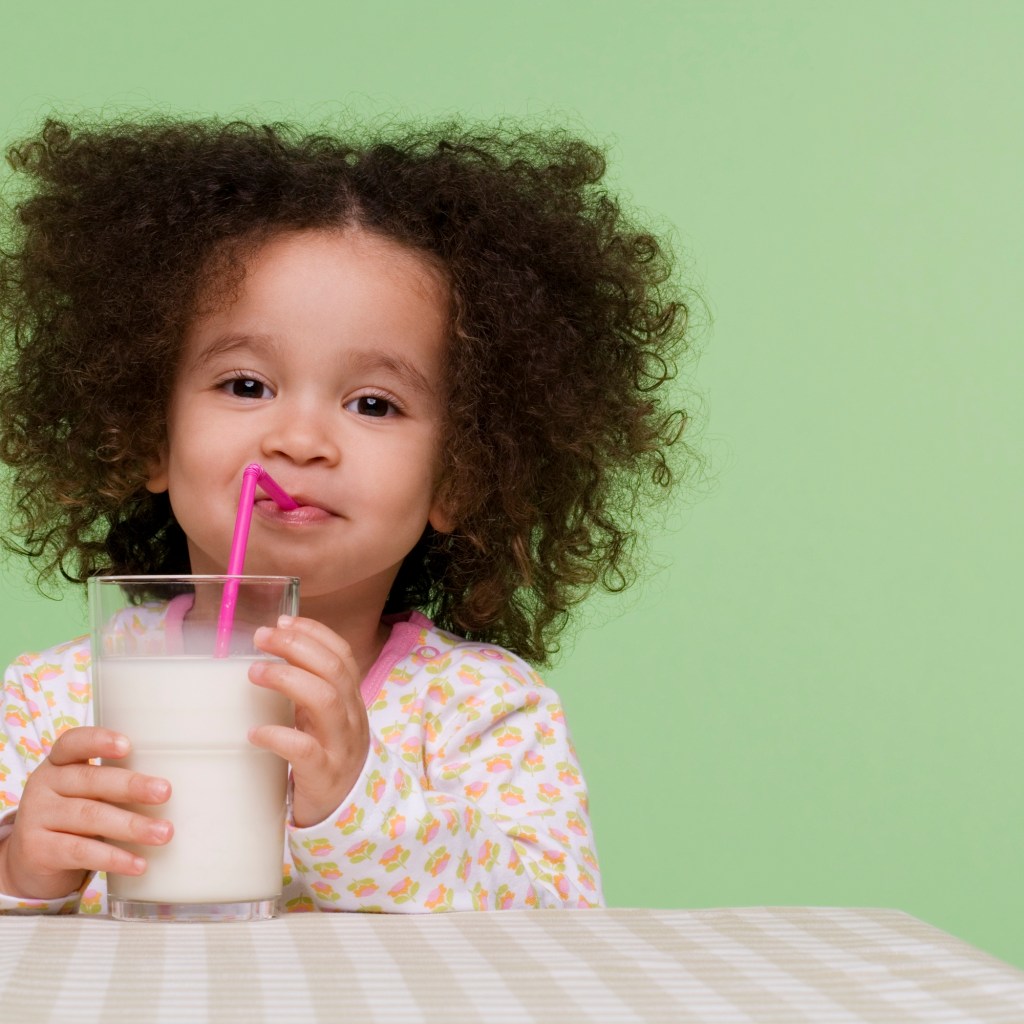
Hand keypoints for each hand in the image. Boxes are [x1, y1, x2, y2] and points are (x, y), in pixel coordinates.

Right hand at [0, 727, 172, 900]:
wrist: (32, 860)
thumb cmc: (75, 814)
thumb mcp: (87, 792)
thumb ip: (116, 782)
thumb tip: (173, 787)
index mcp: (60, 762)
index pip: (73, 743)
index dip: (98, 740)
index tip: (127, 745)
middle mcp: (44, 785)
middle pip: (91, 781)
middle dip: (132, 786)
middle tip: (166, 792)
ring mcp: (37, 817)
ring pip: (89, 817)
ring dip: (132, 825)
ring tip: (164, 833)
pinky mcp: (37, 850)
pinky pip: (80, 851)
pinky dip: (114, 858)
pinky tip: (139, 864)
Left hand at [250, 616, 369, 828]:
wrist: (352, 812)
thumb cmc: (329, 756)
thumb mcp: (325, 718)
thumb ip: (308, 689)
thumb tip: (270, 653)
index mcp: (351, 699)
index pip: (342, 654)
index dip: (314, 632)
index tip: (282, 621)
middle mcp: (351, 717)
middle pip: (333, 669)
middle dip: (297, 646)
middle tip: (261, 638)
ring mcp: (341, 746)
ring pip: (325, 701)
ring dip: (288, 679)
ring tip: (254, 672)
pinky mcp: (325, 776)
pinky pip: (306, 751)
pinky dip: (279, 737)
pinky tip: (255, 732)